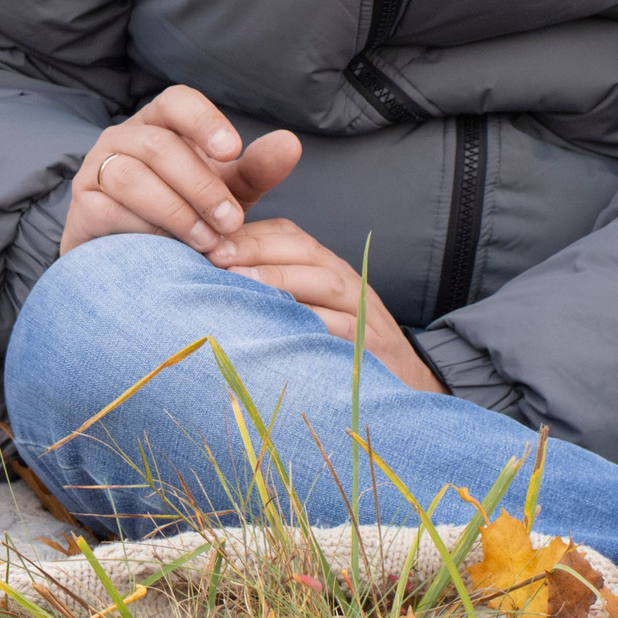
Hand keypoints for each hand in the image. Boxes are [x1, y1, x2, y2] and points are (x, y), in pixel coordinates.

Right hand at [61, 84, 303, 256]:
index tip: (232, 151)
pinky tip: (168, 250)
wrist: (134, 260)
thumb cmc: (186, 213)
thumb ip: (255, 170)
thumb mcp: (225, 192)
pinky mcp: (82, 205)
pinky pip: (109, 210)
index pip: (177, 100)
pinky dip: (145, 230)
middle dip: (201, 185)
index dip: (204, 121)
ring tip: (207, 242)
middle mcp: (124, 137)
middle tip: (232, 221)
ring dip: (175, 210)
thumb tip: (291, 144)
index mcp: (161, 123)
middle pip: (159, 145)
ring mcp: (97, 168)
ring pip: (131, 175)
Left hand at [209, 217, 445, 393]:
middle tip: (216, 256)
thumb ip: (276, 290)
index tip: (208, 241)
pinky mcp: (375, 344)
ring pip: (324, 282)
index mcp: (327, 268)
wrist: (409, 384)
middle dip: (257, 249)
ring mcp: (364, 311)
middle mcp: (347, 281)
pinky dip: (314, 322)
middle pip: (304, 250)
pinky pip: (345, 327)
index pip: (289, 234)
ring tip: (240, 281)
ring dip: (280, 279)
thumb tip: (215, 280)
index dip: (250, 234)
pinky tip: (281, 324)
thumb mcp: (312, 309)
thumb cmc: (343, 347)